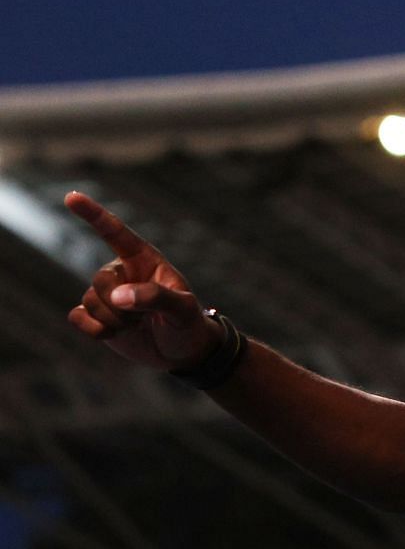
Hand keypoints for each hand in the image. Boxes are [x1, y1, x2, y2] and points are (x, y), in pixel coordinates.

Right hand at [63, 191, 222, 370]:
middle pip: (100, 280)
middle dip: (120, 305)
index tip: (72, 196)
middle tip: (146, 318)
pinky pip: (77, 317)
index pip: (116, 233)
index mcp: (144, 261)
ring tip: (138, 325)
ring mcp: (106, 294)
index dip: (94, 214)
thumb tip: (118, 296)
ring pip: (90, 302)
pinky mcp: (94, 315)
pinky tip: (115, 334)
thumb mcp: (183, 310)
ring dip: (115, 321)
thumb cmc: (188, 325)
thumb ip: (155, 297)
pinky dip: (95, 330)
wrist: (181, 352)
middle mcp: (121, 272)